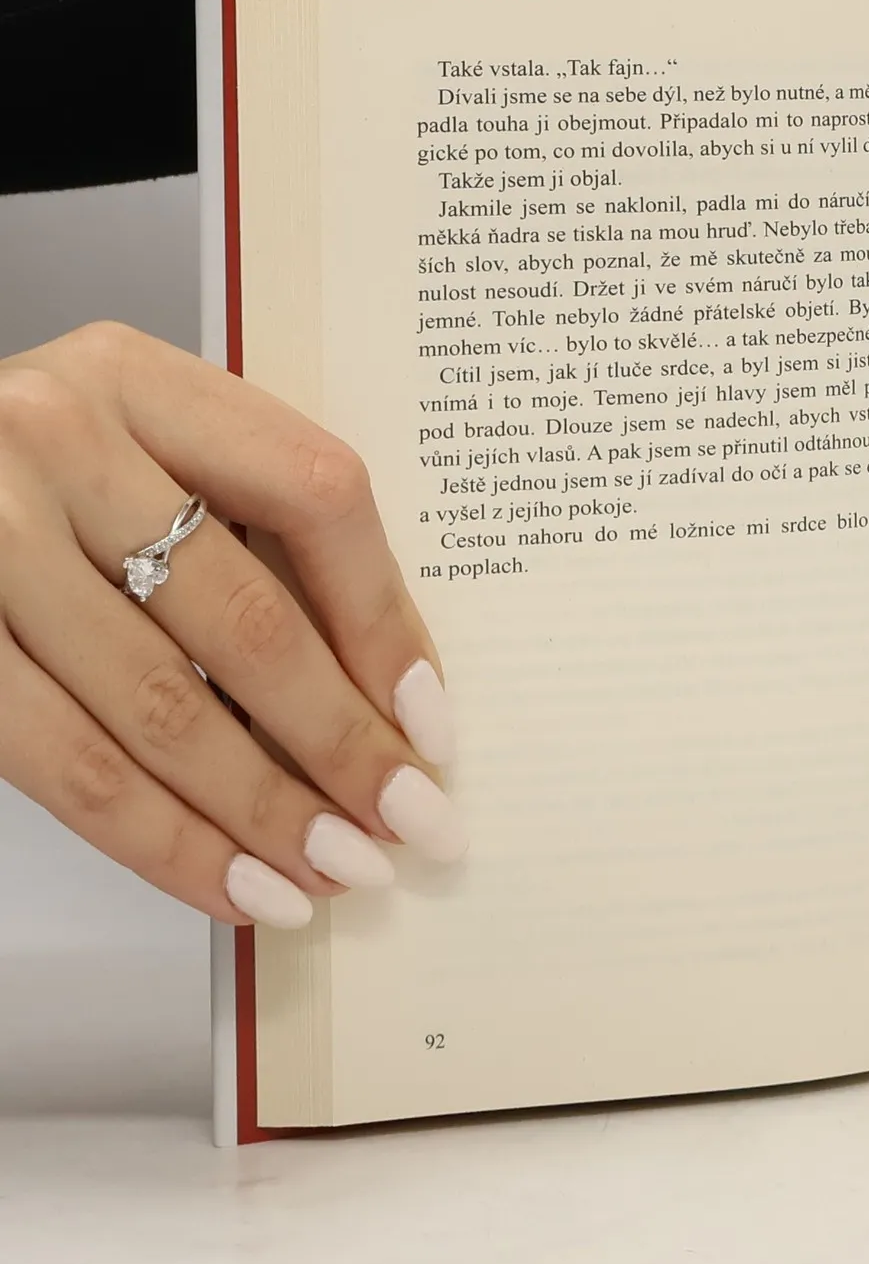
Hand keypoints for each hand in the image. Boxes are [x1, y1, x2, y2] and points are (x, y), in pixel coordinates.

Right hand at [0, 323, 462, 927]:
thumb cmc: (24, 477)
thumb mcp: (133, 450)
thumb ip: (241, 526)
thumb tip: (385, 694)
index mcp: (137, 378)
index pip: (314, 494)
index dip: (385, 620)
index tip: (433, 722)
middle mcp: (55, 440)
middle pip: (247, 619)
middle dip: (343, 745)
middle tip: (409, 825)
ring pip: (162, 710)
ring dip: (265, 812)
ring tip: (338, 872)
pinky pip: (68, 767)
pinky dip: (165, 842)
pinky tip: (236, 884)